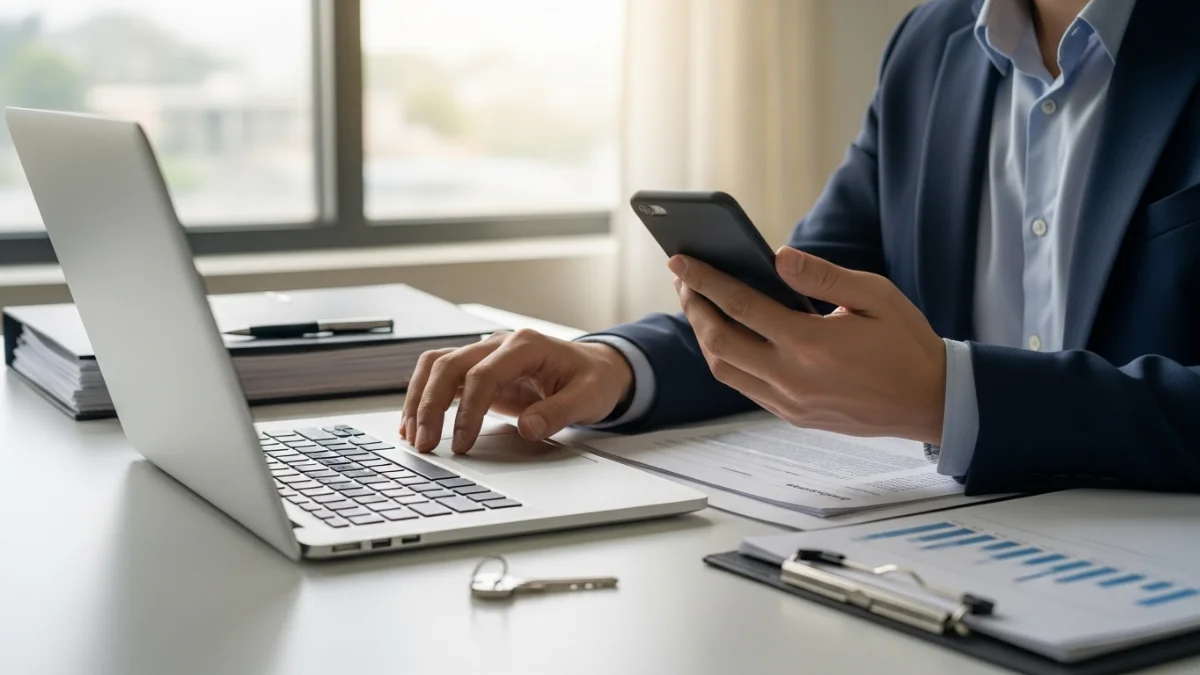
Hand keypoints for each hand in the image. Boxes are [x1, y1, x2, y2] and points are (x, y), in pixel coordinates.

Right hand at [400, 330, 633, 453]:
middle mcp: (499, 344)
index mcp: (526, 345)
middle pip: (449, 365)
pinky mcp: (477, 370)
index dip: (469, 410)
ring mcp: (485, 355)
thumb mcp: (588, 398)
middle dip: (430, 405)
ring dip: (419, 399)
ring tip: (411, 436)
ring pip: (436, 366)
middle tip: (425, 444)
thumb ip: (559, 413)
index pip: (483, 374)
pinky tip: (415, 424)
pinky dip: (423, 398)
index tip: (463, 443)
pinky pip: (441, 377)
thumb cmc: (592, 380)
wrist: (596, 369)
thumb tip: (528, 428)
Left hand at [669, 247, 945, 444]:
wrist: (930, 401)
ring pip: (725, 370)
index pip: (741, 305)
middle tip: (683, 279)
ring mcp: (790, 402)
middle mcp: (793, 377)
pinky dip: (728, 359)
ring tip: (700, 305)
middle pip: (719, 342)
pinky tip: (727, 335)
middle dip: (694, 307)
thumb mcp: (875, 296)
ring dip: (704, 336)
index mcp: (811, 344)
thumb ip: (822, 276)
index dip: (705, 280)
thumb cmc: (905, 343)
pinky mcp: (792, 416)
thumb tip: (777, 256)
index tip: (680, 260)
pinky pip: (745, 387)